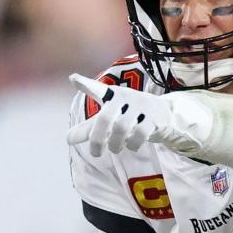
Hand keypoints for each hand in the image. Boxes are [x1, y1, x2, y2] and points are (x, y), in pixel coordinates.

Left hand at [66, 73, 211, 156]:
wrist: (164, 114)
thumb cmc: (130, 115)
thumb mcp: (110, 120)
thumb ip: (89, 129)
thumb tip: (67, 140)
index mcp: (113, 95)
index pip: (98, 89)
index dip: (85, 85)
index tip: (73, 79)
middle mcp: (126, 97)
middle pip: (105, 118)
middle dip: (97, 139)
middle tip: (95, 153)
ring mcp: (141, 107)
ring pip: (121, 128)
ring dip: (115, 144)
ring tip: (115, 149)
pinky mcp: (154, 118)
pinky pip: (140, 134)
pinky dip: (133, 145)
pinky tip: (131, 146)